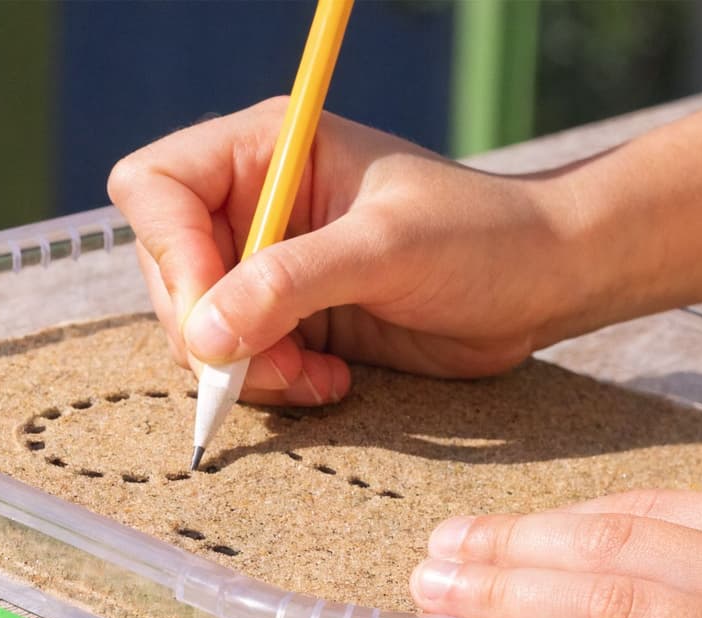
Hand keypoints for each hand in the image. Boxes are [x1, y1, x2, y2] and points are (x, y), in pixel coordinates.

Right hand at [106, 98, 597, 405]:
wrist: (544, 283)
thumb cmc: (481, 238)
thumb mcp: (385, 250)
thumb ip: (289, 284)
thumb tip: (204, 335)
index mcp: (267, 150)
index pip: (157, 189)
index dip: (169, 255)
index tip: (211, 316)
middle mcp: (255, 202)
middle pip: (166, 270)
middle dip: (210, 330)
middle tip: (273, 365)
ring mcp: (268, 264)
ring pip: (197, 327)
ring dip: (246, 368)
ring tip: (315, 378)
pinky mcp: (290, 318)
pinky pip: (240, 361)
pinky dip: (272, 384)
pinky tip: (331, 383)